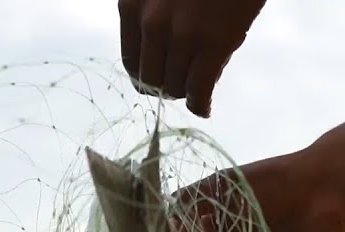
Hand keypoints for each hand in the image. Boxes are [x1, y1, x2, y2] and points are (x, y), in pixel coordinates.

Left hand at [117, 0, 267, 117]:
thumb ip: (155, 16)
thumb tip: (162, 54)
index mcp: (133, 4)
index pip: (131, 61)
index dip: (147, 78)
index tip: (160, 82)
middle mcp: (151, 23)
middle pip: (151, 80)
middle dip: (167, 88)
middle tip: (183, 87)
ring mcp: (181, 35)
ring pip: (175, 88)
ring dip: (186, 93)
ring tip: (198, 91)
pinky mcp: (213, 44)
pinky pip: (199, 90)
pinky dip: (200, 105)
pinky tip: (204, 108)